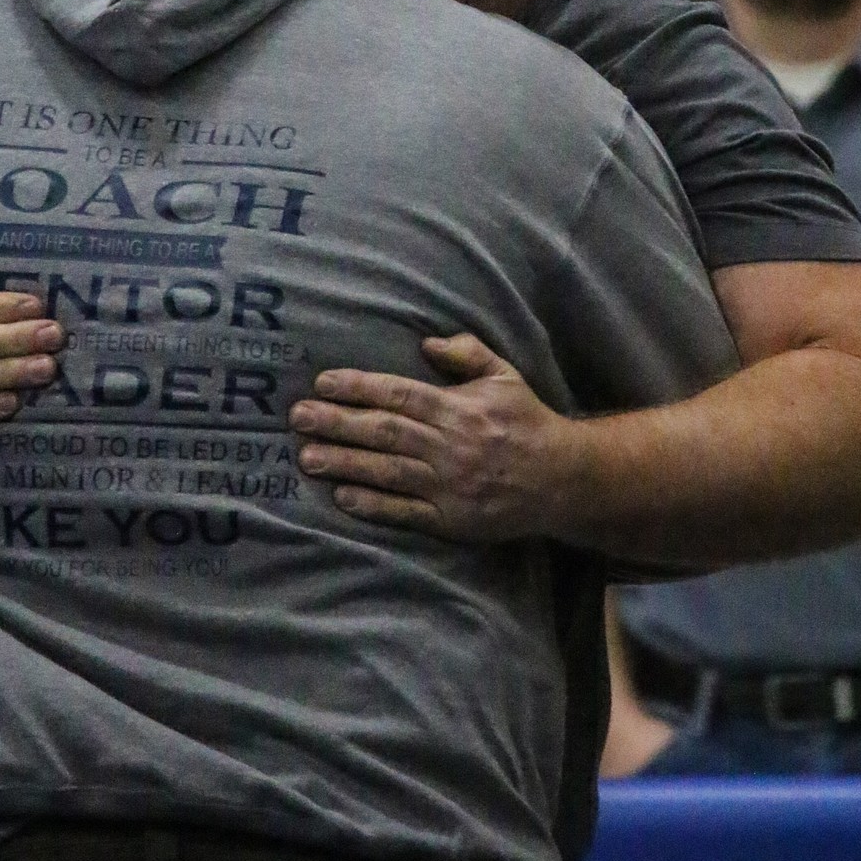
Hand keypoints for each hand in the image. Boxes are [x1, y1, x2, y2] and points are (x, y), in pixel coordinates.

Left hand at [290, 333, 574, 541]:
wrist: (561, 479)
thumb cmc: (526, 421)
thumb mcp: (504, 376)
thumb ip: (467, 353)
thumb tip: (426, 341)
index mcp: (458, 408)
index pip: (399, 394)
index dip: (358, 387)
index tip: (323, 382)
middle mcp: (449, 445)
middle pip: (384, 431)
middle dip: (338, 423)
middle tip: (299, 417)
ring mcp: (448, 485)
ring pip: (387, 472)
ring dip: (344, 464)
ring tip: (307, 457)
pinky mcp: (451, 519)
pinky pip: (405, 512)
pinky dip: (373, 505)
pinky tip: (342, 496)